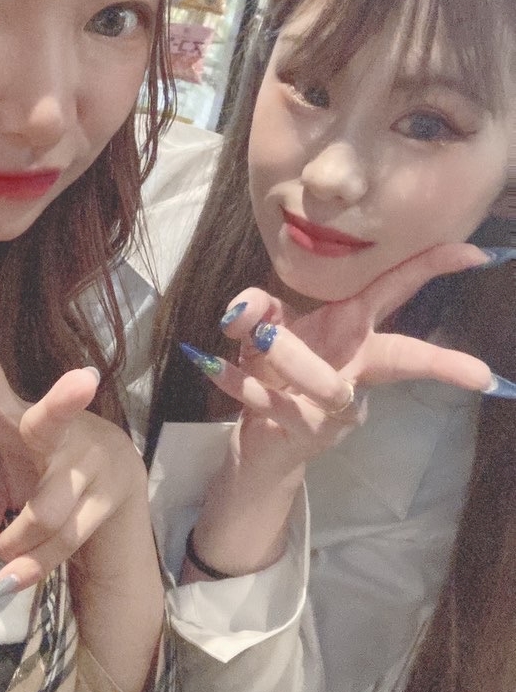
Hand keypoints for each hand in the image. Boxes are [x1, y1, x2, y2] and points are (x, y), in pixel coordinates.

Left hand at [0, 254, 148, 589]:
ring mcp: (90, 463)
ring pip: (49, 507)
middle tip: (85, 380)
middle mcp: (57, 432)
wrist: (118, 498)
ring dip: (20, 536)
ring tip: (3, 558)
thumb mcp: (4, 484)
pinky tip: (9, 580)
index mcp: (16, 416)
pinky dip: (34, 564)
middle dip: (65, 402)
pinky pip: (66, 539)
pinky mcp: (112, 497)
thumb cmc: (45, 477)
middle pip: (51, 420)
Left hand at [194, 242, 493, 430]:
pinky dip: (241, 381)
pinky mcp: (305, 433)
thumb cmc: (272, 370)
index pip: (397, 290)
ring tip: (261, 336)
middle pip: (402, 359)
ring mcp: (334, 408)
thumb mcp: (260, 326)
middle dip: (438, 362)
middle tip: (478, 373)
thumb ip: (255, 306)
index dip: (434, 268)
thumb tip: (246, 308)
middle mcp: (355, 370)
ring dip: (294, 356)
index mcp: (353, 331)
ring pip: (329, 385)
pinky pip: (274, 404)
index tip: (476, 254)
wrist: (256, 437)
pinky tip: (214, 364)